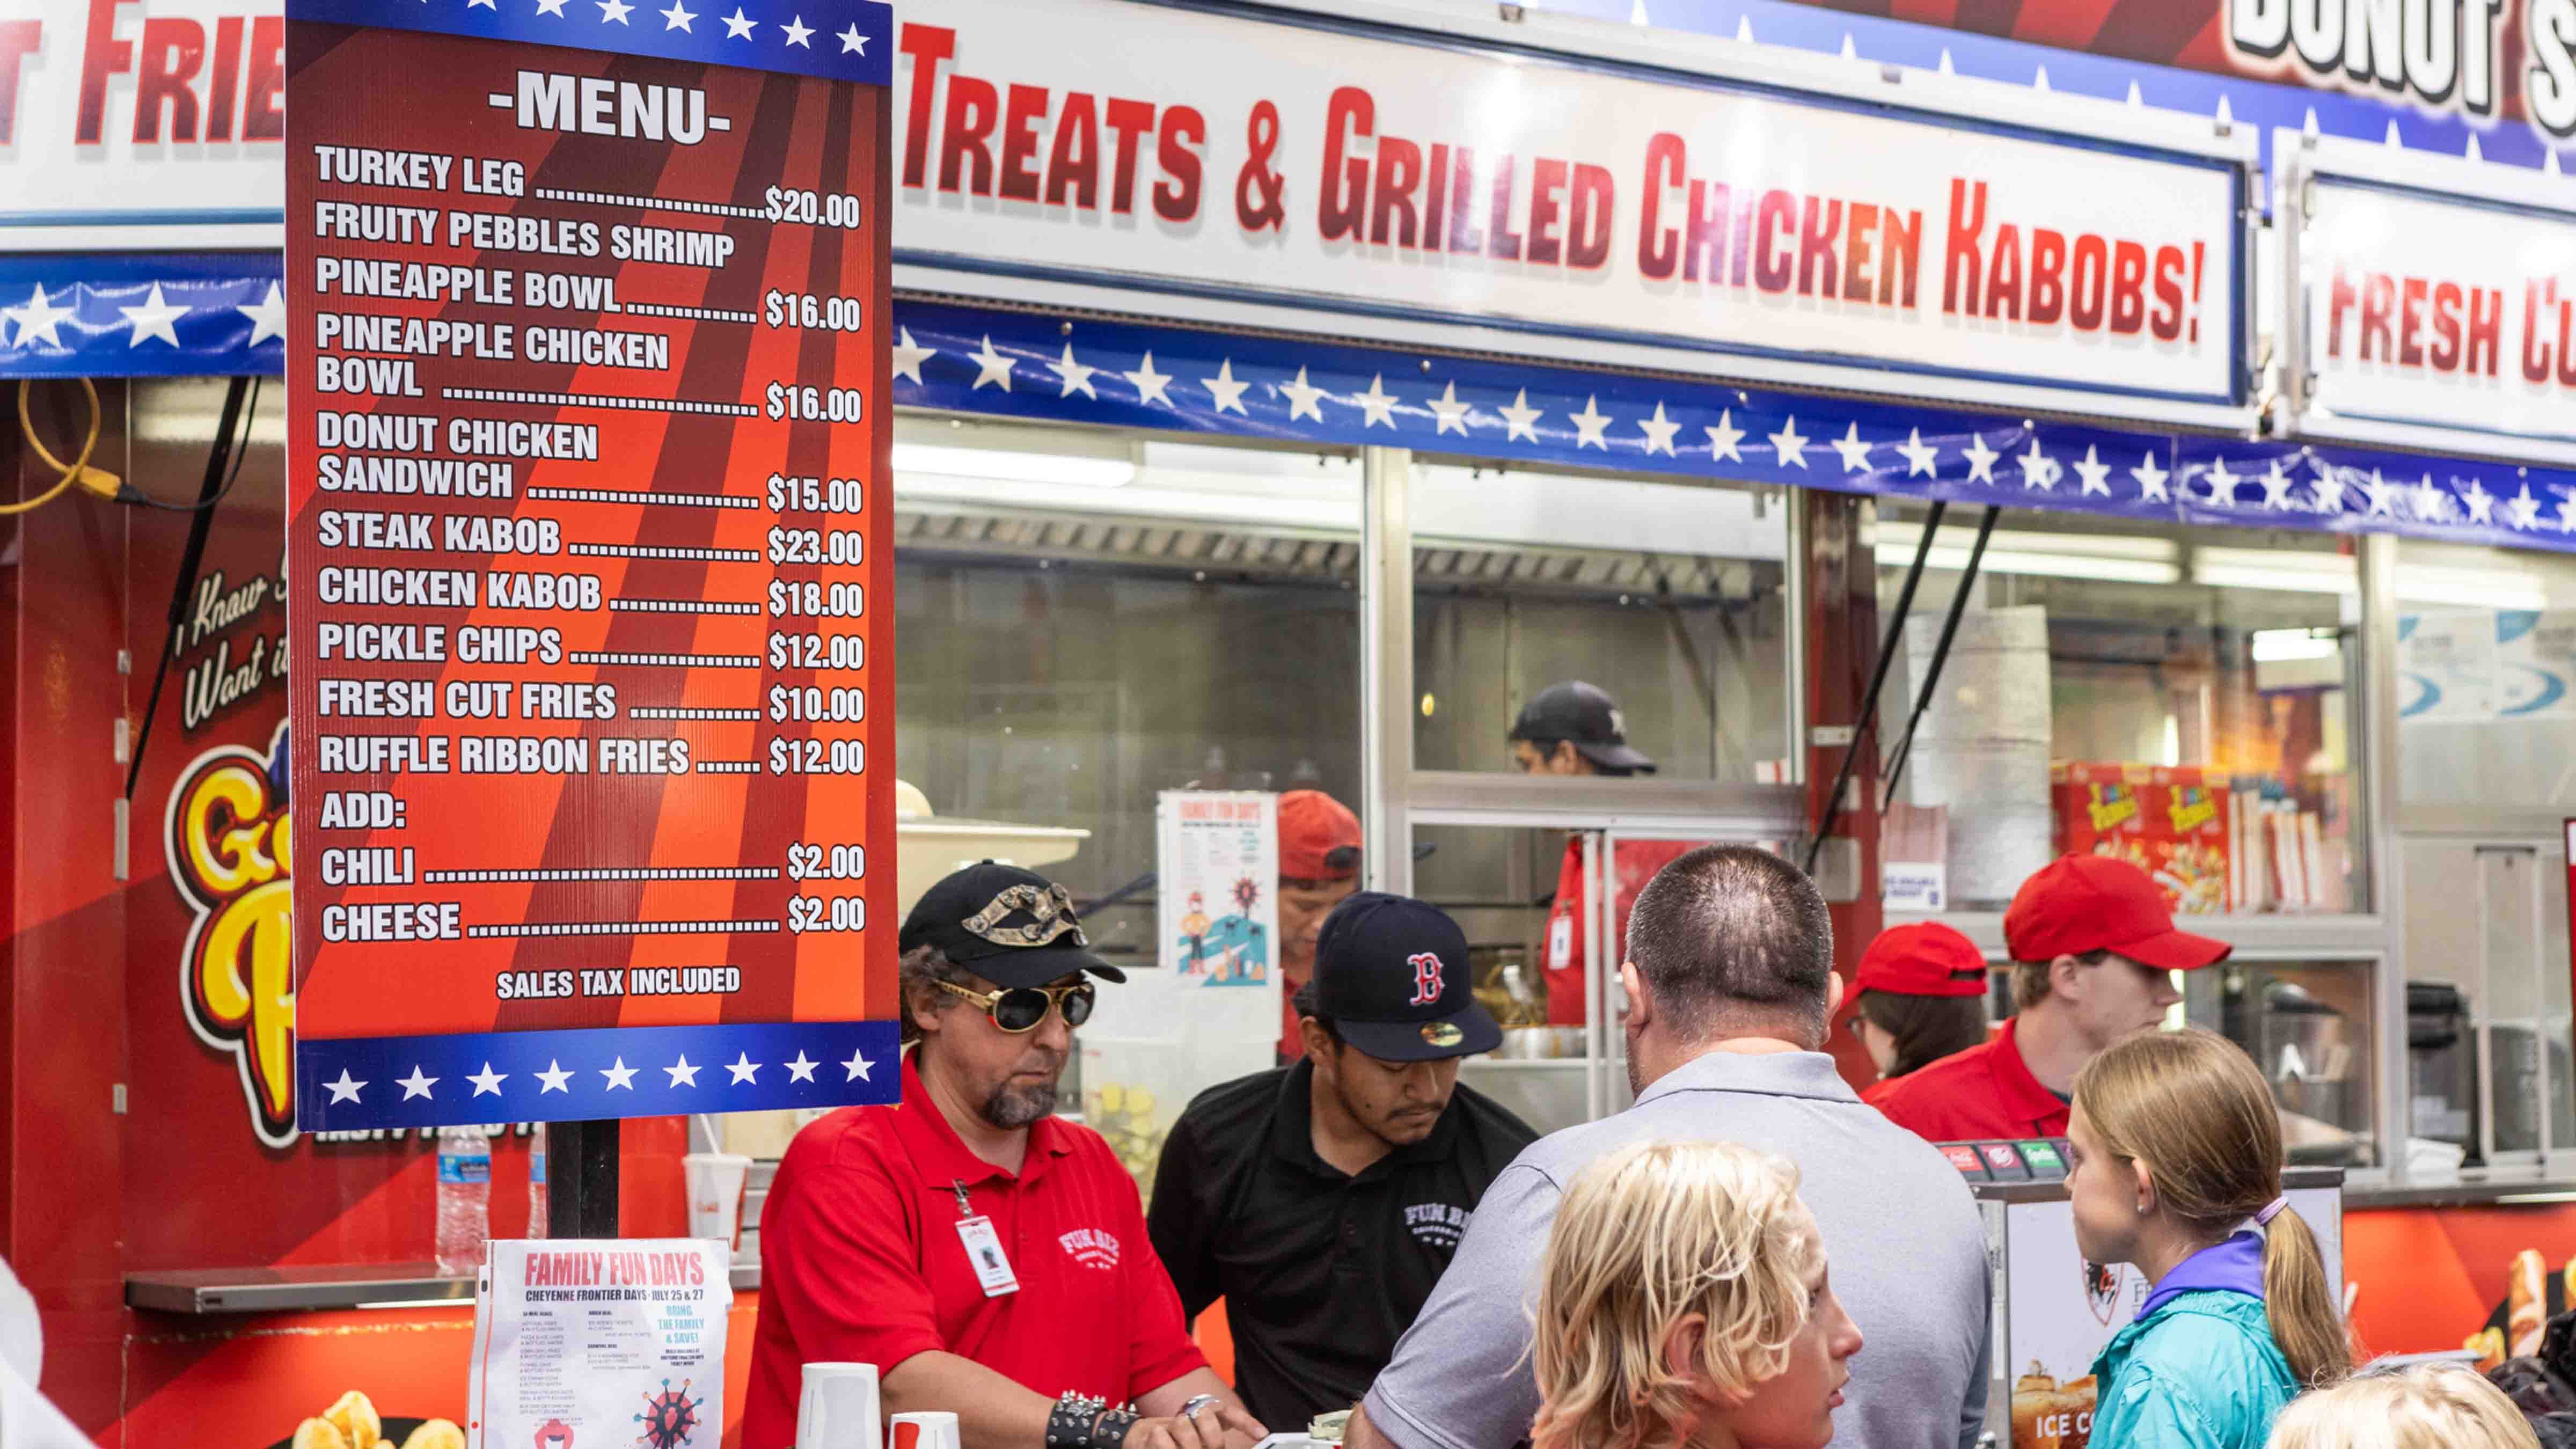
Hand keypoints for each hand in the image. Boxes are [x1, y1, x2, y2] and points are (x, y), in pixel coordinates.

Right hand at [1121, 1402, 1265, 1448]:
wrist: (1139, 1441)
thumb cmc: (1177, 1447)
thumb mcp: (1200, 1444)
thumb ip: (1214, 1446)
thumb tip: (1241, 1446)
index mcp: (1207, 1420)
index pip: (1229, 1413)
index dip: (1246, 1422)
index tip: (1262, 1434)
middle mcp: (1191, 1416)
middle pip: (1207, 1414)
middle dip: (1212, 1438)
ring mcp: (1172, 1422)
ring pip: (1183, 1424)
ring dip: (1188, 1445)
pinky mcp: (1152, 1431)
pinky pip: (1160, 1436)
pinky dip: (1167, 1448)